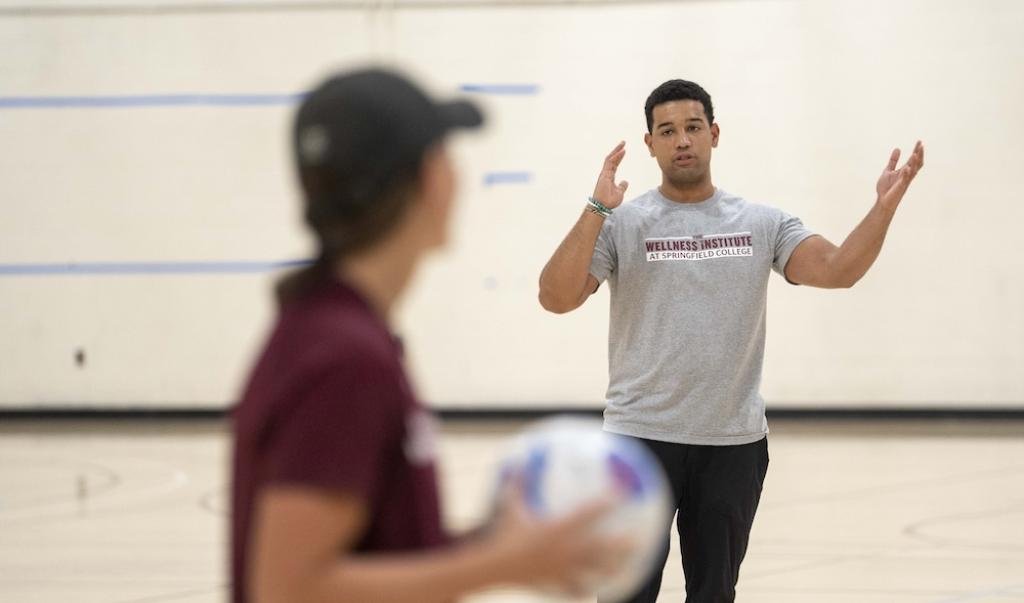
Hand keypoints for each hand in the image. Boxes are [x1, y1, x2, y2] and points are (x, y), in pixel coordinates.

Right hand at [487, 482, 632, 594]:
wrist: (494, 568)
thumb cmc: (503, 535)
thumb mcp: (511, 507)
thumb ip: (517, 483)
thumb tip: (519, 460)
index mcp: (557, 529)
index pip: (588, 513)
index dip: (606, 502)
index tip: (622, 493)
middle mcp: (566, 550)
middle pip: (601, 548)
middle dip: (622, 544)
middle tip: (640, 538)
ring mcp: (564, 569)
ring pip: (596, 571)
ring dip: (614, 568)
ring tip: (630, 566)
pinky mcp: (558, 583)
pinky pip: (577, 587)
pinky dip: (587, 588)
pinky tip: (597, 589)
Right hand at [592, 141, 629, 208]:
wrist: (603, 206)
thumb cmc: (609, 201)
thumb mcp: (620, 192)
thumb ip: (622, 186)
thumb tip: (625, 181)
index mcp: (609, 177)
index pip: (615, 164)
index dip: (619, 157)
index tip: (624, 151)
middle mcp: (606, 173)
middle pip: (612, 159)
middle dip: (617, 150)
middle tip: (623, 143)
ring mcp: (604, 173)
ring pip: (610, 158)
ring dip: (617, 150)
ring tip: (623, 143)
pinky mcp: (604, 174)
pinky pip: (610, 163)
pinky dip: (616, 156)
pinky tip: (622, 151)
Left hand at [876, 141, 924, 211]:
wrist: (882, 200)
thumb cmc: (886, 187)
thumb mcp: (888, 171)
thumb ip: (893, 161)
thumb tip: (898, 148)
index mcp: (905, 171)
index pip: (913, 159)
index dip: (917, 150)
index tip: (919, 141)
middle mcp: (907, 175)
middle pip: (917, 164)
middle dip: (920, 155)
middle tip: (921, 145)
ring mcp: (905, 181)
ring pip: (913, 171)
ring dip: (914, 163)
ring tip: (914, 154)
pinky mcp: (900, 188)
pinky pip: (904, 180)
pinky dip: (905, 174)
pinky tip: (906, 168)